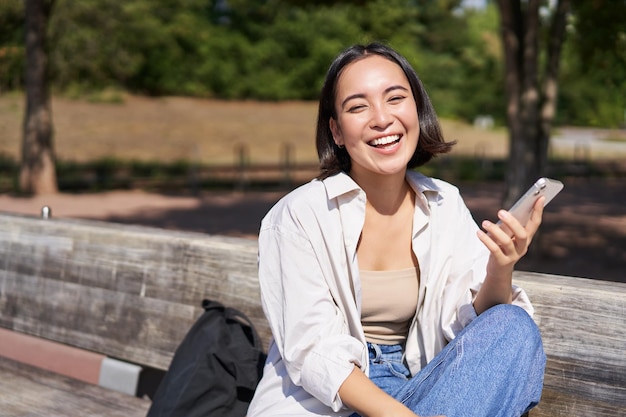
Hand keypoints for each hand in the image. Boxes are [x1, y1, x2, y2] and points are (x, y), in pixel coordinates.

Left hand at [474, 197, 543, 312]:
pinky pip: (494, 250)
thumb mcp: (507, 236)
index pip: (535, 224)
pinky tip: (479, 232)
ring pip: (506, 242)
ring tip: (485, 222)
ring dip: (495, 231)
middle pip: (522, 234)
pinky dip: (486, 240)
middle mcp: (522, 247)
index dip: (538, 211)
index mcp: (526, 238)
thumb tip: (505, 214)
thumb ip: (508, 226)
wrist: (499, 271)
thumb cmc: (503, 248)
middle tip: (501, 212)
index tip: (540, 197)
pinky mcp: (502, 262)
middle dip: (512, 222)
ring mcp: (513, 256)